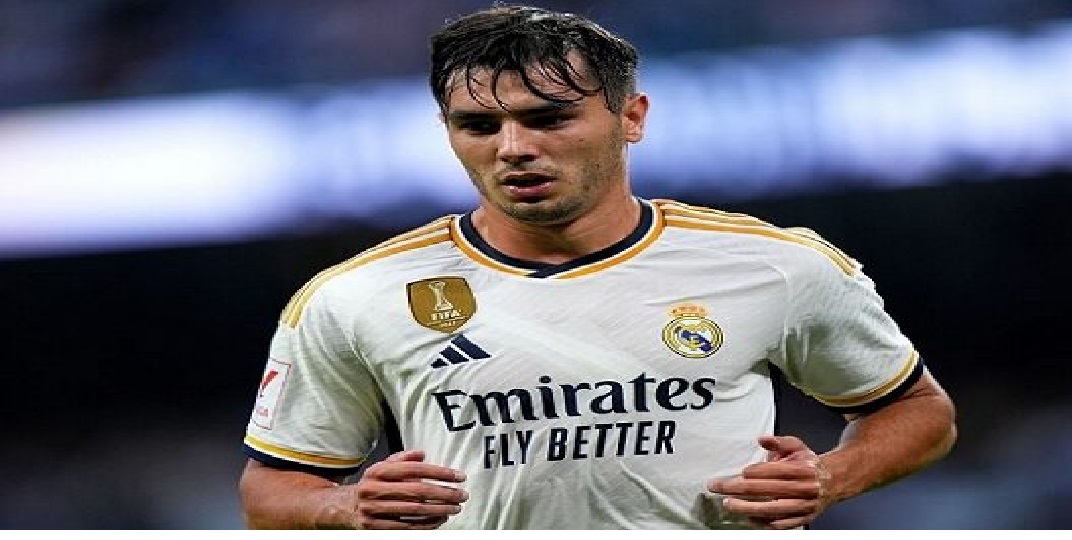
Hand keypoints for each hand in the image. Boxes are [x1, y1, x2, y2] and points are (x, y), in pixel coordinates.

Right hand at [346, 449, 468, 528]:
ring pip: (414, 511)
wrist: (343, 508)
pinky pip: (406, 528)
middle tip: (462, 495)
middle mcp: (373, 489)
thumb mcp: (382, 468)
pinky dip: (426, 525)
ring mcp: (373, 510)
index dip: (439, 473)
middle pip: (417, 491)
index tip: (459, 476)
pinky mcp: (374, 528)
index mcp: (378, 471)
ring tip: (455, 508)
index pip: (414, 469)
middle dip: (444, 493)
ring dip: (439, 510)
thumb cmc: (371, 486)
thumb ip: (402, 460)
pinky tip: (439, 520)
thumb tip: (422, 454)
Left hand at [707, 435, 832, 529]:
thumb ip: (779, 441)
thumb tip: (762, 439)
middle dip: (740, 489)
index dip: (756, 472)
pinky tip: (747, 517)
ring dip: (747, 508)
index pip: (775, 471)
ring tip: (728, 504)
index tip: (741, 472)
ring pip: (772, 510)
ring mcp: (804, 506)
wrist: (834, 482)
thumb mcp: (798, 446)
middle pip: (768, 490)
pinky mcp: (802, 519)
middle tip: (719, 487)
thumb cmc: (809, 464)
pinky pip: (780, 524)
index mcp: (803, 469)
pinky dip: (762, 522)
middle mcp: (804, 489)